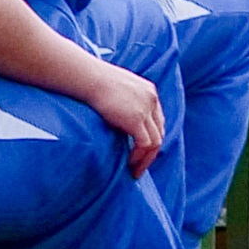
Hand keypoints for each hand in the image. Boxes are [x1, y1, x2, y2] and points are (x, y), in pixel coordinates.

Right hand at [71, 51, 168, 172]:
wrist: (88, 78)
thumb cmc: (94, 83)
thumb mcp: (116, 90)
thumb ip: (124, 103)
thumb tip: (117, 119)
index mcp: (149, 92)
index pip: (157, 120)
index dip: (151, 137)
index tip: (141, 152)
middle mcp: (151, 100)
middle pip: (159, 132)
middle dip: (151, 152)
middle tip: (139, 167)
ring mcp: (146, 109)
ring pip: (155, 141)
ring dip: (146, 158)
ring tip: (134, 170)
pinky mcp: (136, 119)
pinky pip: (144, 144)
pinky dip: (139, 156)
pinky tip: (129, 163)